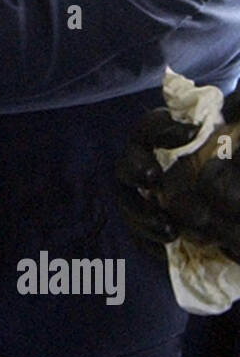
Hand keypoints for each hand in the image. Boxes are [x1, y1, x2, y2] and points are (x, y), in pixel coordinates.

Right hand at [116, 92, 239, 261]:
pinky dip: (149, 241)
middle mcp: (144, 164)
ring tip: (169, 229)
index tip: (191, 133)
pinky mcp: (143, 223)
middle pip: (127, 162)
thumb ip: (231, 123)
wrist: (222, 204)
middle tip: (153, 177)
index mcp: (160, 140)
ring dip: (142, 214)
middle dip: (136, 168)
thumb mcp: (228, 139)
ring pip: (127, 201)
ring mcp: (140, 195)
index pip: (150, 127)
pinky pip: (136, 233)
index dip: (163, 128)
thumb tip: (234, 109)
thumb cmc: (222, 158)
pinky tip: (168, 248)